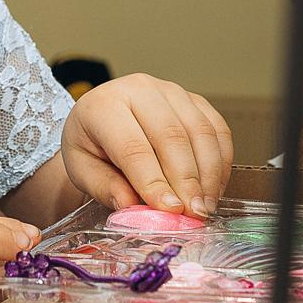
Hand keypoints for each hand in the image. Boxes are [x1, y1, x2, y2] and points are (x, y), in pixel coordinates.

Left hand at [61, 74, 232, 216]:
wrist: (102, 119)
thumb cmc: (92, 145)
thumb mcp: (82, 170)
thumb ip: (105, 188)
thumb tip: (132, 206)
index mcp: (103, 106)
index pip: (133, 147)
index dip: (154, 181)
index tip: (170, 209)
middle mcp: (139, 89)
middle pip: (171, 137)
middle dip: (186, 181)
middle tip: (193, 214)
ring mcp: (171, 91)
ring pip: (200, 132)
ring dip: (208, 174)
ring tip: (204, 207)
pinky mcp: (194, 100)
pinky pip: (217, 129)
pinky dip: (221, 162)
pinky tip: (213, 189)